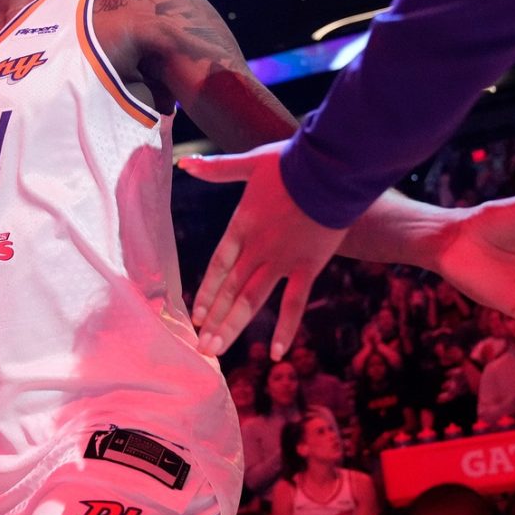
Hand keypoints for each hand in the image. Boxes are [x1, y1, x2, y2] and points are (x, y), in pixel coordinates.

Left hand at [178, 141, 347, 357]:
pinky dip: (286, 329)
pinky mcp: (308, 267)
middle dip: (214, 319)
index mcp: (241, 226)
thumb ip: (216, 168)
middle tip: (201, 346)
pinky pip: (294, 304)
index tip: (196, 315)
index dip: (207, 292)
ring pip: (251, 301)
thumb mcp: (250, 163)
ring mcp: (281, 261)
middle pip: (229, 290)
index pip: (217, 267)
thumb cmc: (292, 162)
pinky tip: (277, 353)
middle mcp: (256, 249)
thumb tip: (183, 161)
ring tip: (216, 350)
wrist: (331, 169)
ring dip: (233, 326)